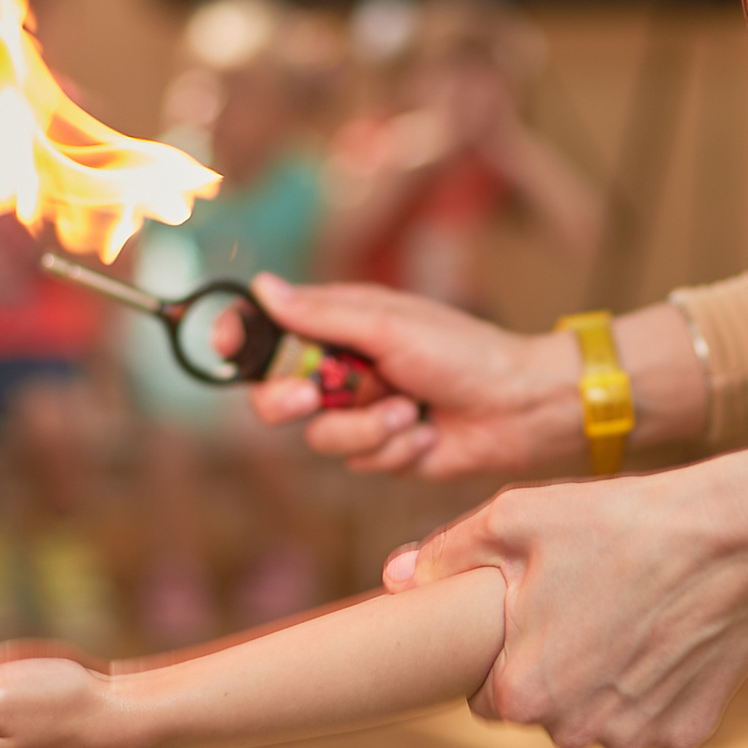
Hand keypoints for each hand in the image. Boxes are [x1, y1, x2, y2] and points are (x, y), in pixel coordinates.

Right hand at [244, 274, 581, 476]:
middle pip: (276, 394)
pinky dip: (394, 449)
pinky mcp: (382, 451)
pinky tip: (427, 434)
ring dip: (367, 429)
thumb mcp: (389, 325)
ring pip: (319, 437)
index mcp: (341, 326)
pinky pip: (360, 461)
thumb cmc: (462, 352)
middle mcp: (344, 369)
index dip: (242, 340)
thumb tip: (261, 287)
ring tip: (409, 413)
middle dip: (289, 399)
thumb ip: (322, 315)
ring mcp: (361, 413)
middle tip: (313, 395)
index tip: (229, 346)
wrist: (518, 407)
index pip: (272, 332)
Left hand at [391, 441, 747, 747]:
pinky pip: (651, 720)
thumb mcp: (518, 517)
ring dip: (601, 683)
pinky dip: (654, 688)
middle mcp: (574, 731)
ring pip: (596, 720)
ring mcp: (635, 738)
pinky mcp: (686, 733)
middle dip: (552, 669)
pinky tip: (664, 637)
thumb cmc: (617, 521)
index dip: (503, 655)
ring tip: (625, 617)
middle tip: (581, 606)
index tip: (528, 618)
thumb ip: (447, 554)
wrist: (732, 535)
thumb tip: (395, 579)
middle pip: (542, 711)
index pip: (485, 697)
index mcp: (521, 691)